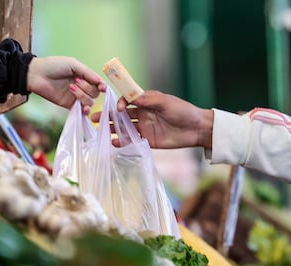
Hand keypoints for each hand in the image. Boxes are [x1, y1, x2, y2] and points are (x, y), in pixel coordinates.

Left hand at [27, 56, 106, 113]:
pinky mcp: (69, 105)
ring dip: (83, 95)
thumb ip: (87, 72)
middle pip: (95, 93)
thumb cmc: (54, 65)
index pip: (98, 84)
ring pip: (89, 102)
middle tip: (75, 81)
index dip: (102, 86)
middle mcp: (82, 87)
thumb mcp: (73, 64)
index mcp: (84, 76)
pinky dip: (85, 110)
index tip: (102, 87)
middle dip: (87, 88)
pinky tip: (83, 108)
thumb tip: (101, 82)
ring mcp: (76, 97)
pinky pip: (82, 111)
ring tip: (71, 87)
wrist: (37, 75)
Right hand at [91, 90, 213, 149]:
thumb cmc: (182, 111)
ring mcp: (143, 128)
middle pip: (121, 115)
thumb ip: (146, 100)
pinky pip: (131, 141)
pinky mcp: (147, 140)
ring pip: (123, 128)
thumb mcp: (165, 102)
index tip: (117, 108)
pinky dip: (122, 142)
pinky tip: (114, 143)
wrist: (196, 129)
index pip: (126, 101)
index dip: (119, 104)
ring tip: (101, 132)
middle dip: (108, 116)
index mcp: (145, 102)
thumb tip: (129, 98)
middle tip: (94, 118)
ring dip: (112, 129)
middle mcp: (142, 114)